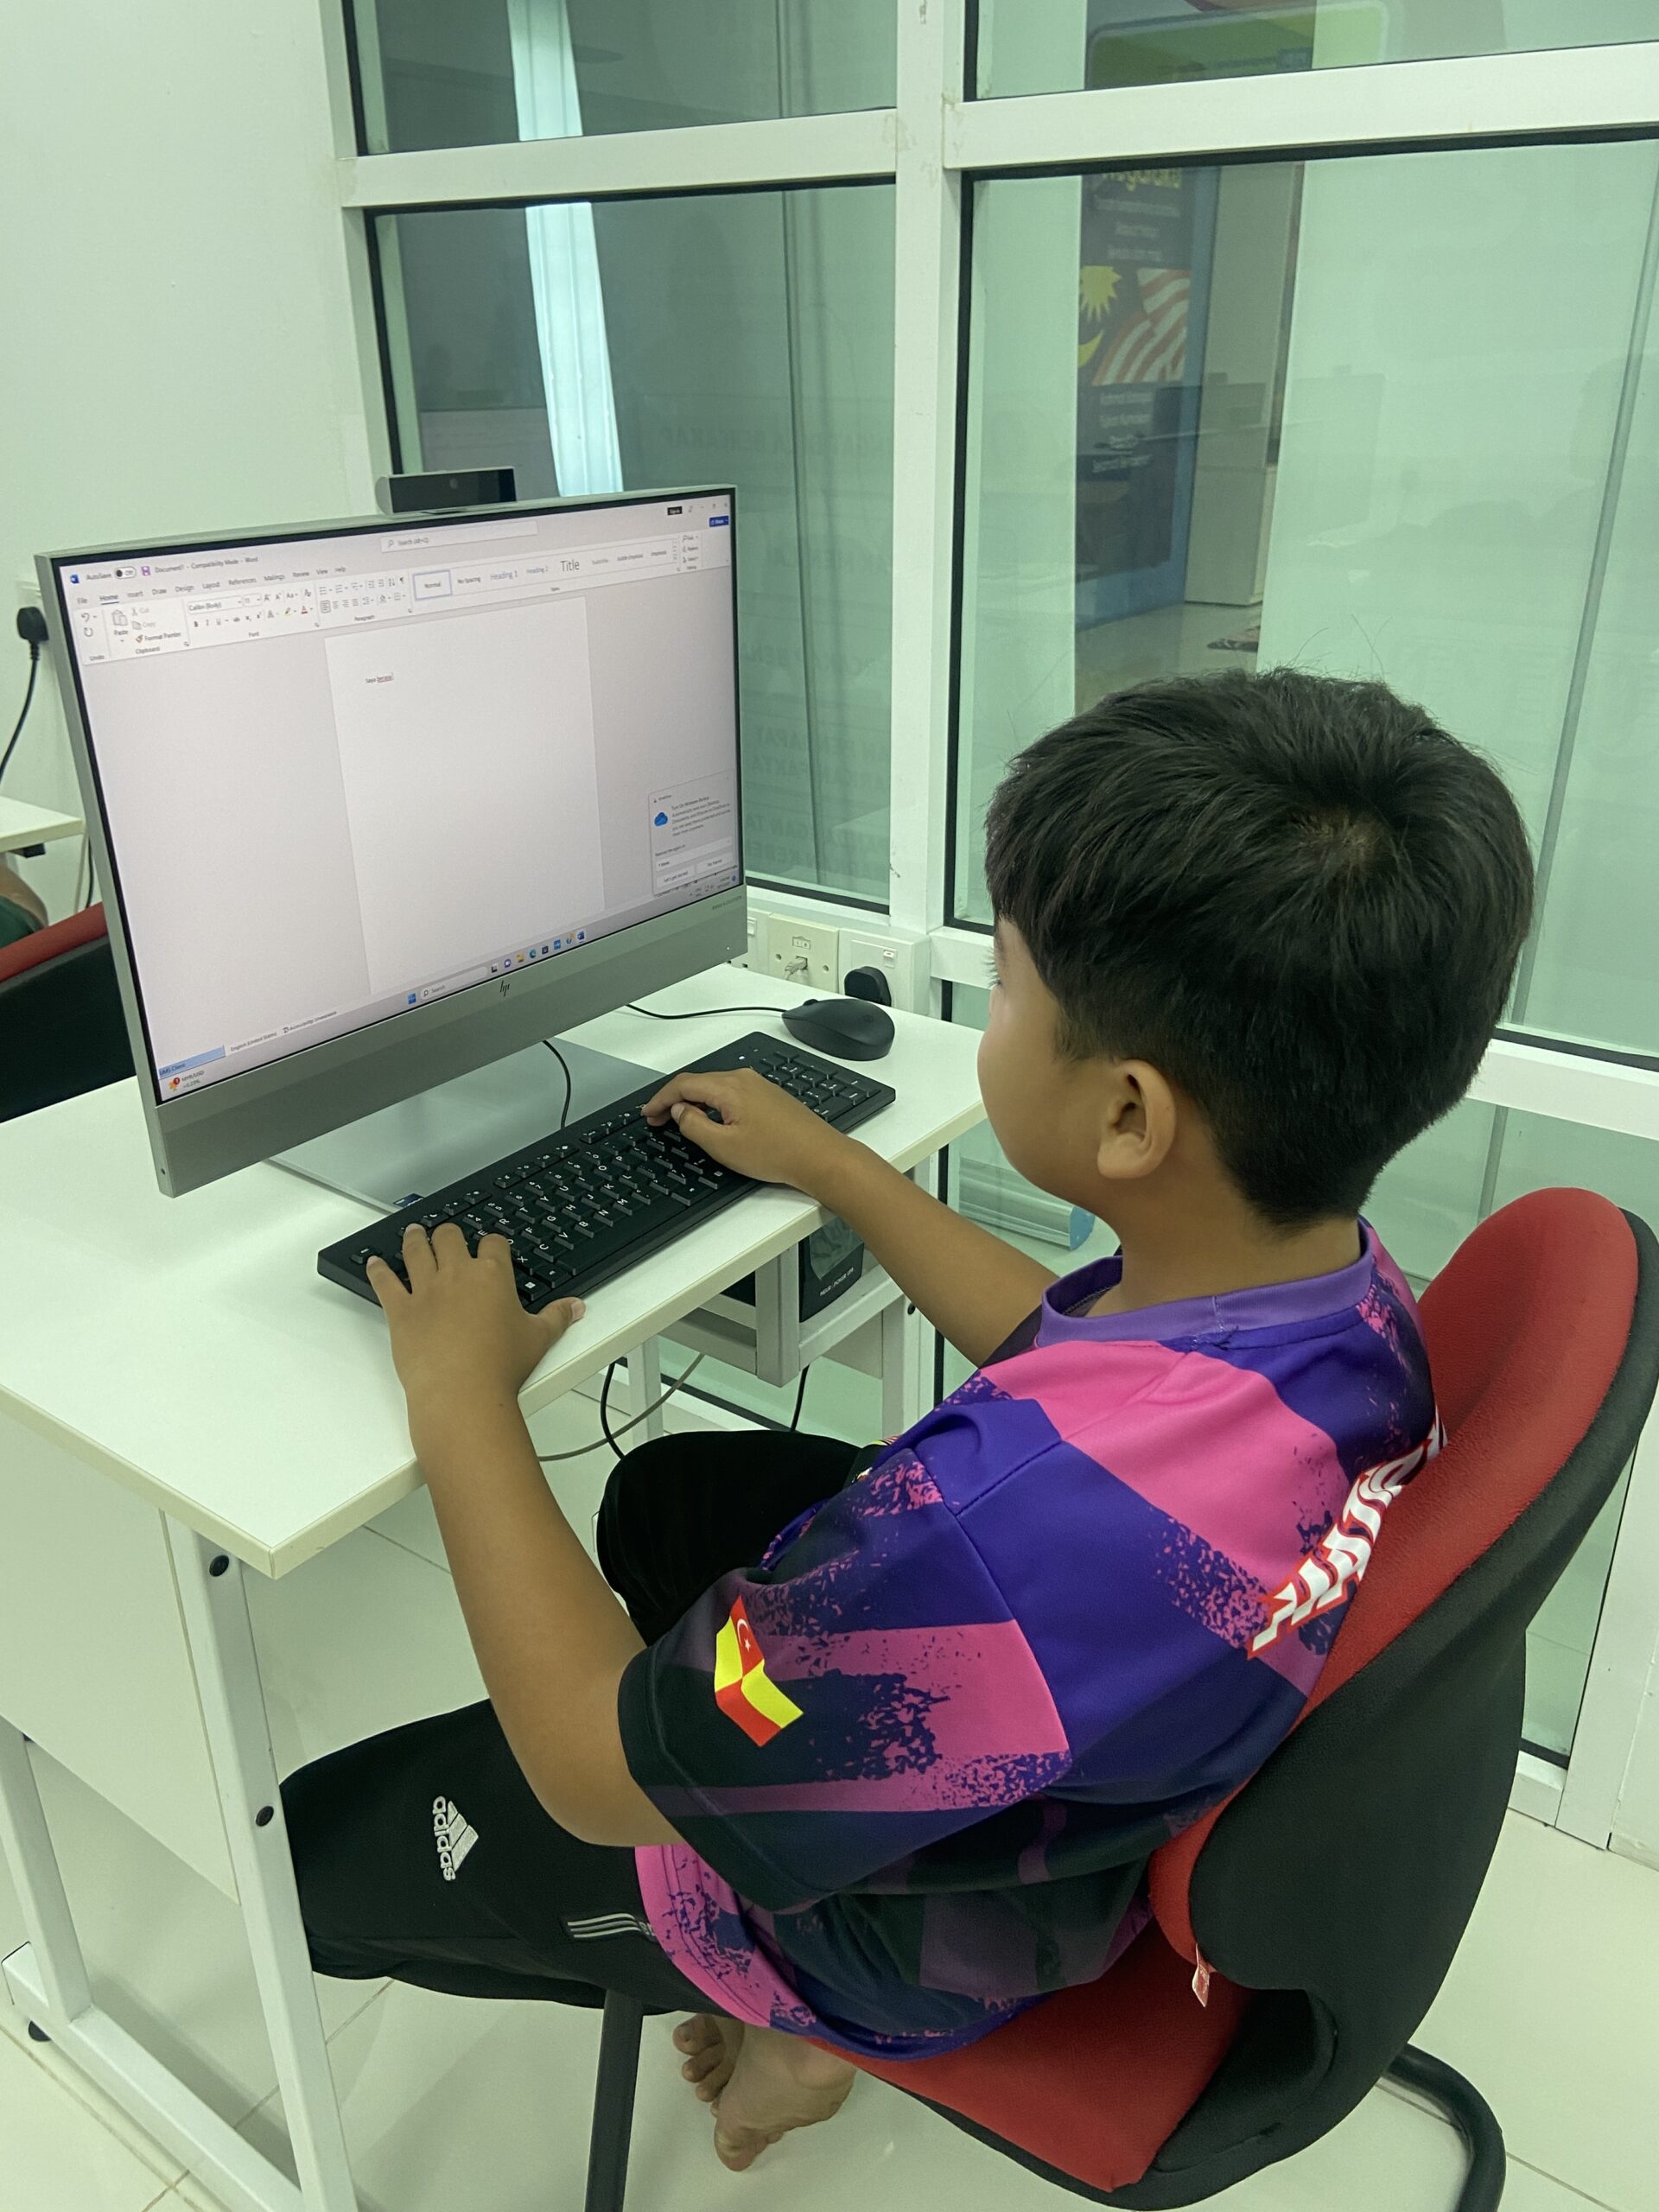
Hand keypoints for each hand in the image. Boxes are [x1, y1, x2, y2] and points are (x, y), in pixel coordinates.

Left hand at [367, 1223, 583, 1444]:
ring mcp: (426, 1291)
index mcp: (492, 1275)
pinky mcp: (401, 1311)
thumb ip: (558, 1317)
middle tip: (448, 1236)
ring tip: (413, 1232)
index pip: (493, 1243)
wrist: (462, 1393)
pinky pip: (385, 1282)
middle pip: (450, 1237)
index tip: (492, 1247)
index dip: (493, 1243)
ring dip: (414, 1239)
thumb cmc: (500, 1367)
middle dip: (449, 1234)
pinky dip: (378, 1271)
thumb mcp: (538, 1339)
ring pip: (416, 1251)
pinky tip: (374, 1262)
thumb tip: (576, 1307)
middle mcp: (456, 1275)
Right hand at [641, 1066, 849, 1192]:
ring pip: (715, 1087)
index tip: (648, 1113)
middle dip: (674, 1099)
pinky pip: (731, 1092)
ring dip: (694, 1101)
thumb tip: (680, 1111)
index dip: (660, 1099)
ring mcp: (758, 1085)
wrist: (819, 1156)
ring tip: (681, 1120)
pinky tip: (711, 1118)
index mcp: (729, 1087)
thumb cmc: (779, 1153)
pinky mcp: (769, 1095)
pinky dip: (713, 1102)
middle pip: (698, 1082)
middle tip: (658, 1119)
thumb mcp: (724, 1146)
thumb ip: (695, 1125)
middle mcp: (744, 1079)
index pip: (683, 1085)